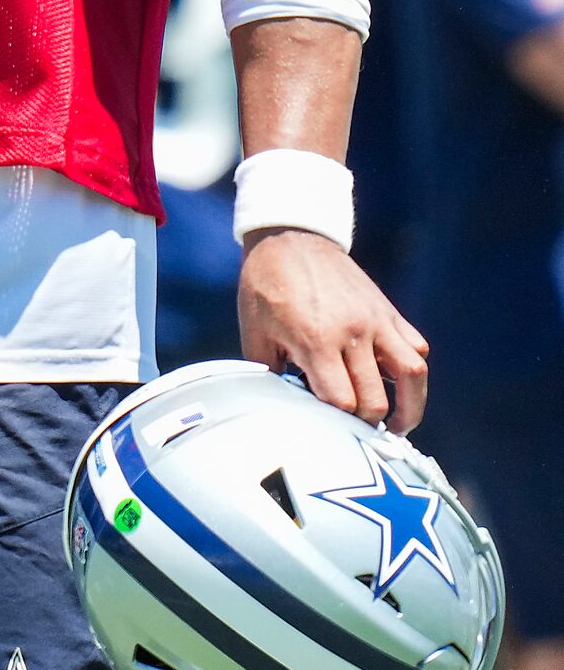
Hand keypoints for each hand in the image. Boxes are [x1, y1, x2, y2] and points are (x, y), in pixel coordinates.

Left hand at [239, 229, 428, 430]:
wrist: (290, 239)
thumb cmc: (266, 287)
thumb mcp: (254, 333)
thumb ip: (269, 373)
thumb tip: (283, 407)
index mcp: (316, 341)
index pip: (342, 401)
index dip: (336, 422)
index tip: (328, 426)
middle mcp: (353, 333)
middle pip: (376, 398)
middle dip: (367, 422)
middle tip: (356, 430)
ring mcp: (376, 321)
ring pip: (413, 375)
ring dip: (410, 406)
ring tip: (398, 424)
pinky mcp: (388, 311)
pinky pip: (416, 347)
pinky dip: (411, 370)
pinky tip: (394, 383)